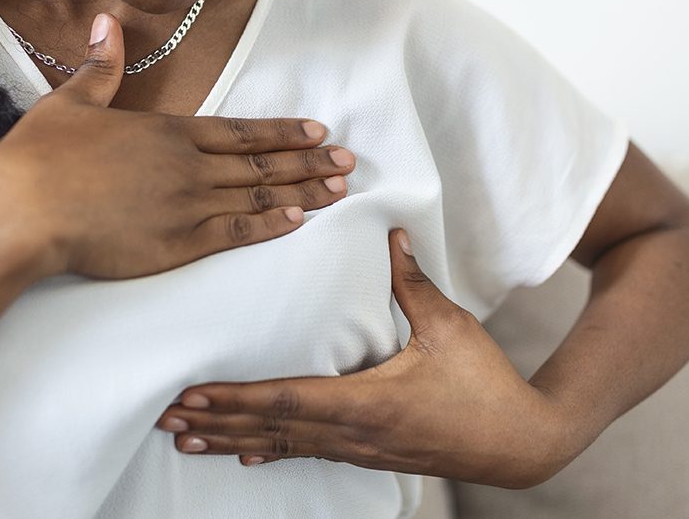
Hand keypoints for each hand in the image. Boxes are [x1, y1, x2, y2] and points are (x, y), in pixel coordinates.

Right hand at [0, 13, 356, 279]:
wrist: (25, 208)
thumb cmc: (41, 157)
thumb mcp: (71, 101)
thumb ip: (99, 66)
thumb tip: (106, 21)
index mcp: (167, 131)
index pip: (239, 129)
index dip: (280, 131)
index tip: (315, 131)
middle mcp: (188, 165)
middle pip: (260, 161)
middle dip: (307, 161)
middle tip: (347, 161)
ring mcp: (187, 204)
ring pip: (258, 195)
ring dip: (302, 191)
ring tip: (338, 190)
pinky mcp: (178, 242)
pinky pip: (235, 231)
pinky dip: (269, 225)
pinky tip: (297, 220)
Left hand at [154, 229, 573, 488]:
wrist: (520, 444)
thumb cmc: (486, 385)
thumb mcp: (451, 328)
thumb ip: (413, 283)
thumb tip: (391, 233)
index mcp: (369, 401)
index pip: (288, 401)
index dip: (236, 401)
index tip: (193, 396)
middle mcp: (354, 432)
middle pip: (272, 429)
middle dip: (217, 423)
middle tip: (168, 417)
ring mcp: (359, 449)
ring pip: (282, 446)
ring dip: (232, 440)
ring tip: (186, 439)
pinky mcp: (367, 455)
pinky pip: (306, 453)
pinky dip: (270, 451)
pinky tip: (245, 455)